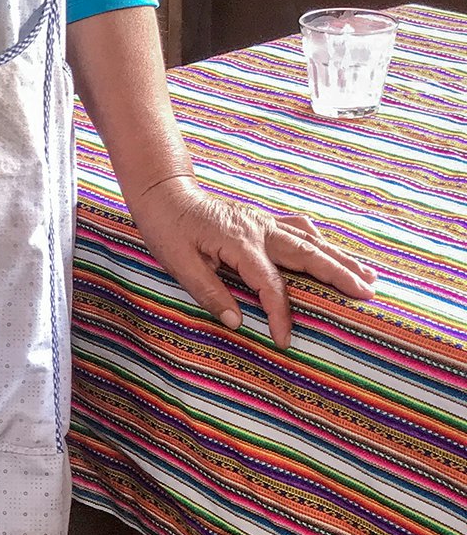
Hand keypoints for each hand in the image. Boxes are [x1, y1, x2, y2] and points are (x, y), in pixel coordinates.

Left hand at [128, 174, 376, 347]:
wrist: (164, 193)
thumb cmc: (168, 230)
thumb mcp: (179, 265)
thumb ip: (210, 292)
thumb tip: (237, 322)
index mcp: (239, 243)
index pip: (271, 284)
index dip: (280, 314)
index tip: (284, 340)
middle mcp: (259, 229)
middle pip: (308, 255)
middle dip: (340, 276)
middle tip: (367, 294)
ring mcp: (264, 221)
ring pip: (311, 241)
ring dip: (340, 258)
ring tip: (369, 276)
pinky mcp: (262, 220)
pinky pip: (299, 229)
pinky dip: (321, 242)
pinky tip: (334, 252)